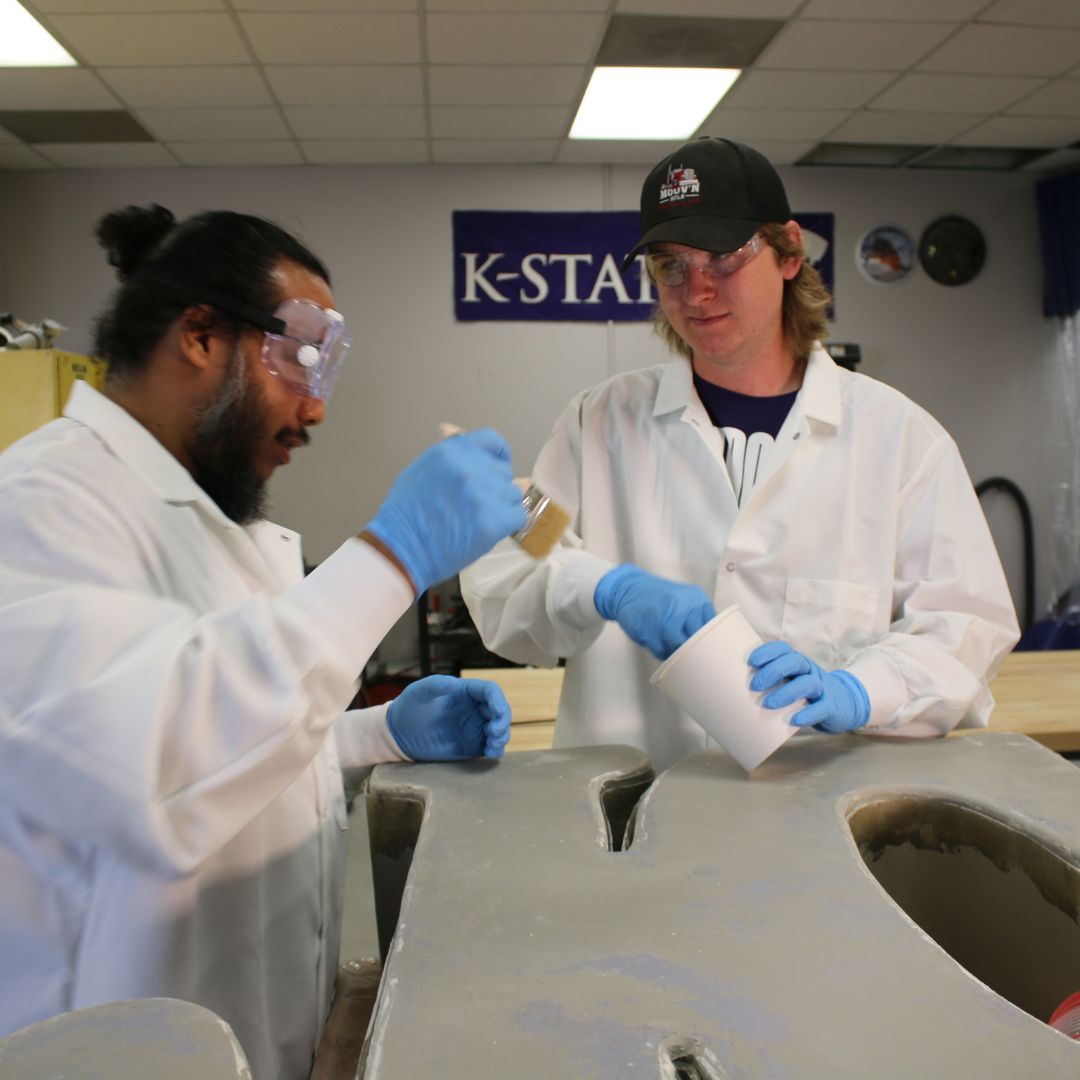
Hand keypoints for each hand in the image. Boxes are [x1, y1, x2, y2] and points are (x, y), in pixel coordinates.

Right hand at [366, 430, 526, 593]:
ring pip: (512, 494)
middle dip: (495, 487)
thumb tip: (475, 460)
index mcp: (452, 452)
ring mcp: (483, 494)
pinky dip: (509, 525)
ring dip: (502, 507)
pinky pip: (518, 516)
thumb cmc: (407, 517)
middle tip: (477, 505)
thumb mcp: (422, 470)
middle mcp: (470, 468)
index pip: (493, 441)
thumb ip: (452, 461)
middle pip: (503, 471)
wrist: (402, 550)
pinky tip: (491, 530)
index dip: (498, 457)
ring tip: (479, 519)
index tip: (498, 467)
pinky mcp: (493, 520)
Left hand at [387, 675, 511, 760]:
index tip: (498, 713)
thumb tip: (455, 683)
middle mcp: (474, 708)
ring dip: (501, 737)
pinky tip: (489, 753)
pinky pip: (490, 747)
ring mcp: (474, 728)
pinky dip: (495, 750)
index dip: (498, 700)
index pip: (490, 691)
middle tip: (494, 733)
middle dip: (502, 722)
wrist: (398, 735)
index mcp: (465, 692)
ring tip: (492, 746)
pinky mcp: (471, 746)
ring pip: (499, 730)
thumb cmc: (408, 708)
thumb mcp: (418, 692)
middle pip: (500, 711)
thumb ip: (435, 685)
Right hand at [594, 564, 715, 659]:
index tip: (706, 651)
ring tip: (671, 648)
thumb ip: (698, 617)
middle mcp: (684, 607)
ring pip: (679, 648)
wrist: (628, 588)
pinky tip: (658, 645)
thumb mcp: (684, 601)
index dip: (710, 643)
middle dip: (693, 650)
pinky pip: (661, 651)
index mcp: (697, 599)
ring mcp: (666, 619)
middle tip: (689, 655)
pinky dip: (661, 652)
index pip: (713, 628)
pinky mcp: (650, 630)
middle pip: (697, 640)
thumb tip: (713, 642)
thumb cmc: (660, 598)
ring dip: (676, 653)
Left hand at [748, 641, 869, 732]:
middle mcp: (809, 671)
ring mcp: (822, 688)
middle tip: (754, 686)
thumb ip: (768, 682)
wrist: (844, 705)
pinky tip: (793, 720)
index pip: (783, 649)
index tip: (750, 661)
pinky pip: (821, 708)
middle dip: (772, 671)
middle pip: (794, 662)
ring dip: (786, 692)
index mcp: (796, 662)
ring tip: (768, 704)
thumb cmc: (804, 693)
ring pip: (807, 683)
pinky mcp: (831, 707)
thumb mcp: (789, 682)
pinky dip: (807, 714)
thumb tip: (729, 690)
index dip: (767, 651)